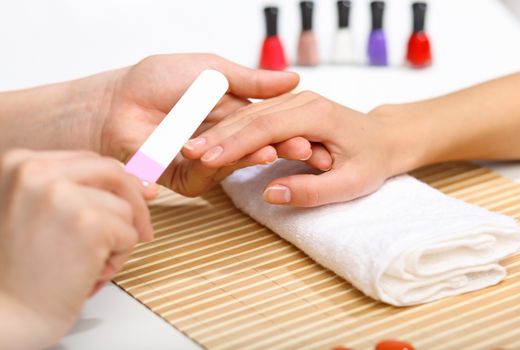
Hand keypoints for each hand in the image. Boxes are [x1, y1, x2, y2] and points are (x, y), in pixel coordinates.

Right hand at [0, 150, 155, 348]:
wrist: (5, 316)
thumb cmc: (21, 271)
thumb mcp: (35, 210)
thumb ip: (74, 188)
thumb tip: (138, 181)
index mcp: (20, 164)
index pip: (90, 161)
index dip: (116, 184)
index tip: (133, 199)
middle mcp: (37, 173)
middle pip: (114, 173)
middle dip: (133, 203)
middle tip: (139, 230)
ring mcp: (63, 196)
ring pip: (124, 209)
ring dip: (118, 240)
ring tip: (87, 263)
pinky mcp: (89, 224)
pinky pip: (130, 234)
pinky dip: (118, 259)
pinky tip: (90, 273)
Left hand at [93, 54, 317, 195]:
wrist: (117, 99)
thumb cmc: (157, 80)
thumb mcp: (213, 71)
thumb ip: (251, 81)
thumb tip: (293, 79)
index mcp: (231, 117)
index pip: (265, 127)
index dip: (286, 130)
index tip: (307, 132)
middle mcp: (221, 142)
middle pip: (254, 150)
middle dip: (278, 150)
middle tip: (300, 148)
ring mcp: (202, 162)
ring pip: (233, 166)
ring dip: (250, 160)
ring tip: (268, 151)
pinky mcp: (181, 178)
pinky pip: (202, 179)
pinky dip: (213, 170)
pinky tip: (225, 158)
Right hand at [182, 91, 409, 206]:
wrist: (384, 138)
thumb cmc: (371, 160)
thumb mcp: (351, 184)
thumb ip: (311, 191)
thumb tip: (271, 193)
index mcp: (318, 115)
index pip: (267, 127)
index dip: (235, 143)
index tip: (206, 159)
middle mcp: (304, 101)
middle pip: (252, 116)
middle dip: (218, 135)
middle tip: (187, 153)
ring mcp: (296, 101)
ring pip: (249, 113)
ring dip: (220, 130)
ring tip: (191, 148)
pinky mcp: (290, 107)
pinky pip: (256, 115)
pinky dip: (233, 128)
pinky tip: (213, 140)